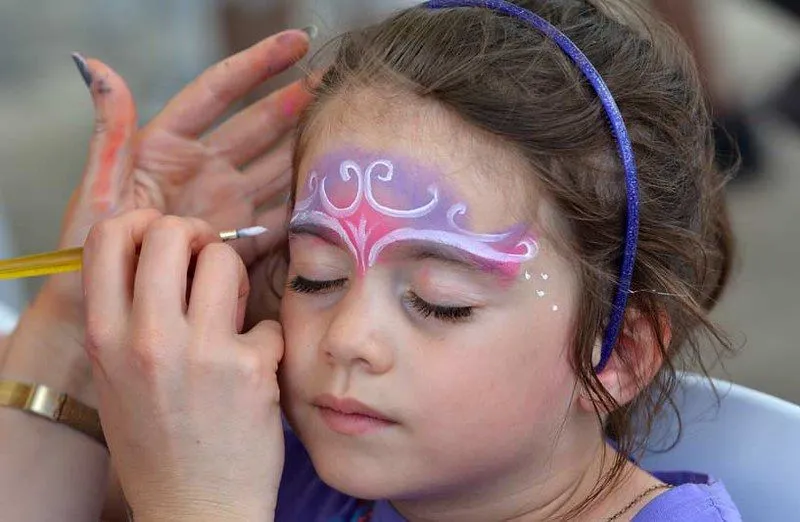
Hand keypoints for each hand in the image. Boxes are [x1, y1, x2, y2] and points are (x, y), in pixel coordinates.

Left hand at [42, 28, 311, 324]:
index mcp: (167, 145)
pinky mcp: (239, 239)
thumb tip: (96, 65)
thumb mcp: (97, 190)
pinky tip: (332, 196)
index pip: (219, 92)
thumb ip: (110, 132)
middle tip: (338, 81)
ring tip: (346, 130)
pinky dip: (304, 207)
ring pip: (277, 166)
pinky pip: (278, 218)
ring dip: (308, 148)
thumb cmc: (86, 251)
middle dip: (299, 100)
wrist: (102, 311)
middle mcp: (203, 169)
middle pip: (260, 126)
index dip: (258, 65)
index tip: (297, 43)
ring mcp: (225, 204)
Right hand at [83, 210, 284, 520]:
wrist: (196, 509)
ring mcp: (200, 352)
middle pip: (168, 230)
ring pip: (224, 259)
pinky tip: (257, 366)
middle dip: (196, 237)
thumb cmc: (157, 444)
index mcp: (105, 337)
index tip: (165, 242)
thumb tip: (157, 257)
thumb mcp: (116, 379)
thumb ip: (126, 318)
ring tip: (233, 314)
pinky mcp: (250, 368)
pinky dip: (267, 338)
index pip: (108, 236)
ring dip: (234, 278)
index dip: (141, 224)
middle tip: (207, 265)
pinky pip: (266, 319)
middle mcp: (147, 338)